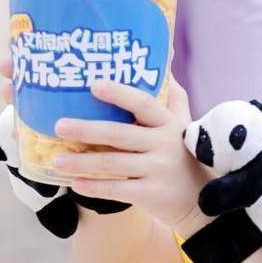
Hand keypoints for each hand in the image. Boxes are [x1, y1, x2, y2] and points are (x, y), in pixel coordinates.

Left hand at [52, 79, 207, 228]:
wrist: (204, 200)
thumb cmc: (185, 157)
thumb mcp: (184, 126)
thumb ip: (174, 97)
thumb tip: (167, 61)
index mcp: (168, 124)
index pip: (143, 103)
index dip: (119, 94)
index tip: (93, 85)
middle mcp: (164, 144)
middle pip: (119, 134)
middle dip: (86, 130)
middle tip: (59, 126)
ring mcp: (158, 170)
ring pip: (112, 163)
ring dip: (81, 162)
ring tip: (57, 160)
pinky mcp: (151, 194)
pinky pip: (116, 189)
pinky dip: (94, 187)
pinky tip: (76, 184)